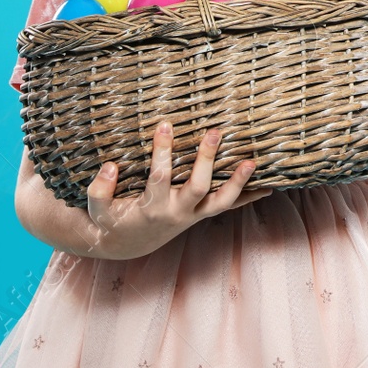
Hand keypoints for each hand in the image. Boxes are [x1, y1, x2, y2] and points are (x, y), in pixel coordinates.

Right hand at [82, 121, 272, 259]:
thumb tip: (111, 166)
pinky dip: (248, 198)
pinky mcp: (202, 214)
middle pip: (197, 186)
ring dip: (238, 183)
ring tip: (252, 162)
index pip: (159, 176)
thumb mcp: (98, 210)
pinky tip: (269, 186)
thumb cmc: (113, 220)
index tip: (164, 124)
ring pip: (221, 202)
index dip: (162, 152)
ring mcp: (193, 214)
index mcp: (152, 207)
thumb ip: (99, 189)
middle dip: (206, 159)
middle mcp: (176, 212)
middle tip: (214, 131)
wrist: (128, 243)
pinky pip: (229, 207)